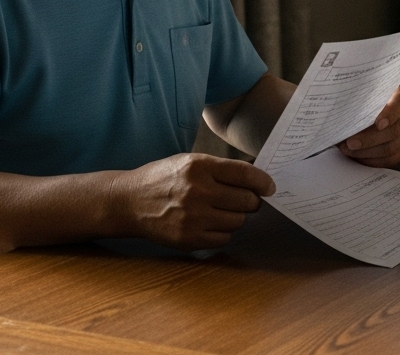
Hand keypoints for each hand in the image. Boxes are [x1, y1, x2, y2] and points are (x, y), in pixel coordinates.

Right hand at [116, 153, 275, 250]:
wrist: (129, 202)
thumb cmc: (163, 179)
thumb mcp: (189, 162)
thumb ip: (221, 169)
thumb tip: (257, 180)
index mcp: (199, 167)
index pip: (245, 174)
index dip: (263, 182)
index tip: (270, 187)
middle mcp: (197, 192)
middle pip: (247, 201)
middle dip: (251, 201)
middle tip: (244, 200)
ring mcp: (193, 217)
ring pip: (238, 221)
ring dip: (236, 216)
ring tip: (221, 210)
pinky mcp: (188, 238)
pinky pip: (224, 238)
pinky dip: (223, 231)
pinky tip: (210, 223)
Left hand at [338, 86, 399, 166]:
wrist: (372, 109)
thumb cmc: (365, 101)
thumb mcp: (362, 96)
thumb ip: (358, 103)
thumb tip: (343, 119)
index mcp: (399, 97)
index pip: (399, 103)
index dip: (390, 114)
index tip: (378, 123)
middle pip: (394, 130)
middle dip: (370, 139)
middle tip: (350, 143)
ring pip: (391, 147)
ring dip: (367, 152)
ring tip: (348, 150)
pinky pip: (391, 159)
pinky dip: (373, 160)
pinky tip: (358, 157)